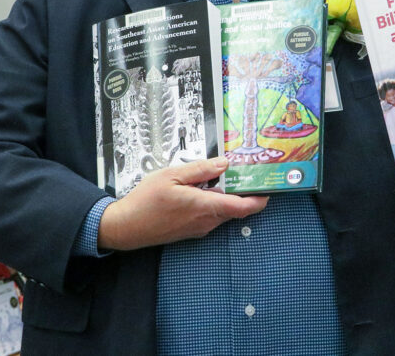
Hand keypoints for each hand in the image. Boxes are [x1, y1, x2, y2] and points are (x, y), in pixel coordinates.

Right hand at [98, 158, 267, 250]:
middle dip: (244, 193)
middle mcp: (206, 221)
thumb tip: (224, 164)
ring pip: (224, 212)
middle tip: (245, 174)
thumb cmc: (145, 201)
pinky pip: (211, 217)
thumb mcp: (171, 175)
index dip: (260, 199)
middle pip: (236, 208)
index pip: (243, 207)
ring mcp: (199, 228)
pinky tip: (203, 190)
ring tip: (220, 178)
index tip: (268, 187)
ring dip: (227, 197)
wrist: (125, 227)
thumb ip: (201, 169)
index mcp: (204, 206)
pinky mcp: (192, 231)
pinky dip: (214, 204)